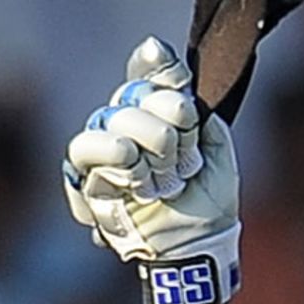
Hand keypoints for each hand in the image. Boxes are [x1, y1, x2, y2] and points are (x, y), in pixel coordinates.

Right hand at [64, 37, 241, 303]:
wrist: (196, 246)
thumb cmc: (208, 204)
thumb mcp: (218, 154)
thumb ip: (204, 117)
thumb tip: (184, 90)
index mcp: (161, 115)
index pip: (150, 75)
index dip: (155, 63)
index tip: (161, 57)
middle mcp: (129, 124)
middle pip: (134, 93)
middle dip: (170, 125)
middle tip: (186, 163)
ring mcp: (107, 149)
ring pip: (111, 117)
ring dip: (148, 147)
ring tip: (166, 180)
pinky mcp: (88, 176)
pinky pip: (85, 149)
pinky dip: (117, 160)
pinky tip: (139, 182)